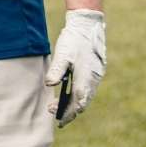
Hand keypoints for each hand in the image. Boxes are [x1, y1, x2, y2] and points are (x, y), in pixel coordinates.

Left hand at [45, 9, 105, 126]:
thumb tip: (50, 85)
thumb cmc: (74, 39)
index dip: (68, 114)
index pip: (78, 104)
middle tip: (55, 116)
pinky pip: (88, 88)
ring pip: (86, 96)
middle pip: (82, 103)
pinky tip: (70, 93)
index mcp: (86, 79)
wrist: (88, 25)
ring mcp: (96, 75)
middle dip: (70, 111)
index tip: (58, 121)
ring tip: (60, 107)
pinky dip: (79, 94)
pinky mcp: (96, 70)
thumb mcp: (63, 54)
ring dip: (74, 103)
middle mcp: (93, 80)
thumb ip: (57, 70)